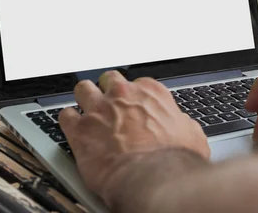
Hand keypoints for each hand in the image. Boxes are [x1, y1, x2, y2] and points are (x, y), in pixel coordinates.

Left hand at [59, 71, 209, 206]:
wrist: (153, 179)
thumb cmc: (173, 160)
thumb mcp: (192, 136)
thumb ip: (182, 124)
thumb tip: (182, 126)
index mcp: (150, 93)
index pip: (138, 84)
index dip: (134, 98)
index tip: (133, 107)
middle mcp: (123, 95)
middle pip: (108, 80)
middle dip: (108, 91)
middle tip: (110, 107)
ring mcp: (99, 109)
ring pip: (83, 89)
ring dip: (84, 100)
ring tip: (87, 112)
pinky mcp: (80, 129)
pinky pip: (65, 115)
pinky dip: (68, 122)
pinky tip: (73, 129)